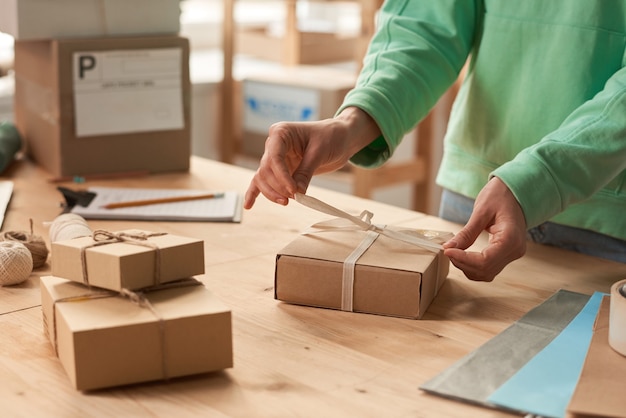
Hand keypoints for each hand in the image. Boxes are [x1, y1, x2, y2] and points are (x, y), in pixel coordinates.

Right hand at [244, 107, 379, 208]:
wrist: (341, 138)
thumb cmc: (331, 137)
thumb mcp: (320, 152)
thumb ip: (306, 171)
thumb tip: (297, 192)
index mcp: (281, 133)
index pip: (274, 158)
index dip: (282, 177)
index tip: (293, 191)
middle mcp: (274, 145)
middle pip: (266, 170)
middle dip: (278, 187)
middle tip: (294, 197)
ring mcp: (275, 158)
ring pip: (263, 178)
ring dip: (272, 193)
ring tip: (286, 202)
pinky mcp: (280, 170)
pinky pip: (263, 181)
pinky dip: (255, 193)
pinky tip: (248, 206)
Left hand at [443, 177, 526, 281]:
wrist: (515, 191)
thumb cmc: (500, 196)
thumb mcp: (481, 211)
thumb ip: (466, 233)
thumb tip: (448, 248)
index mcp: (510, 239)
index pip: (484, 261)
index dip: (463, 259)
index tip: (447, 250)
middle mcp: (515, 250)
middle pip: (485, 270)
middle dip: (462, 263)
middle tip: (447, 249)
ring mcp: (512, 254)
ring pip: (486, 273)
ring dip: (467, 267)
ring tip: (454, 252)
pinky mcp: (507, 254)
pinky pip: (489, 268)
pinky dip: (473, 266)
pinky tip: (462, 255)